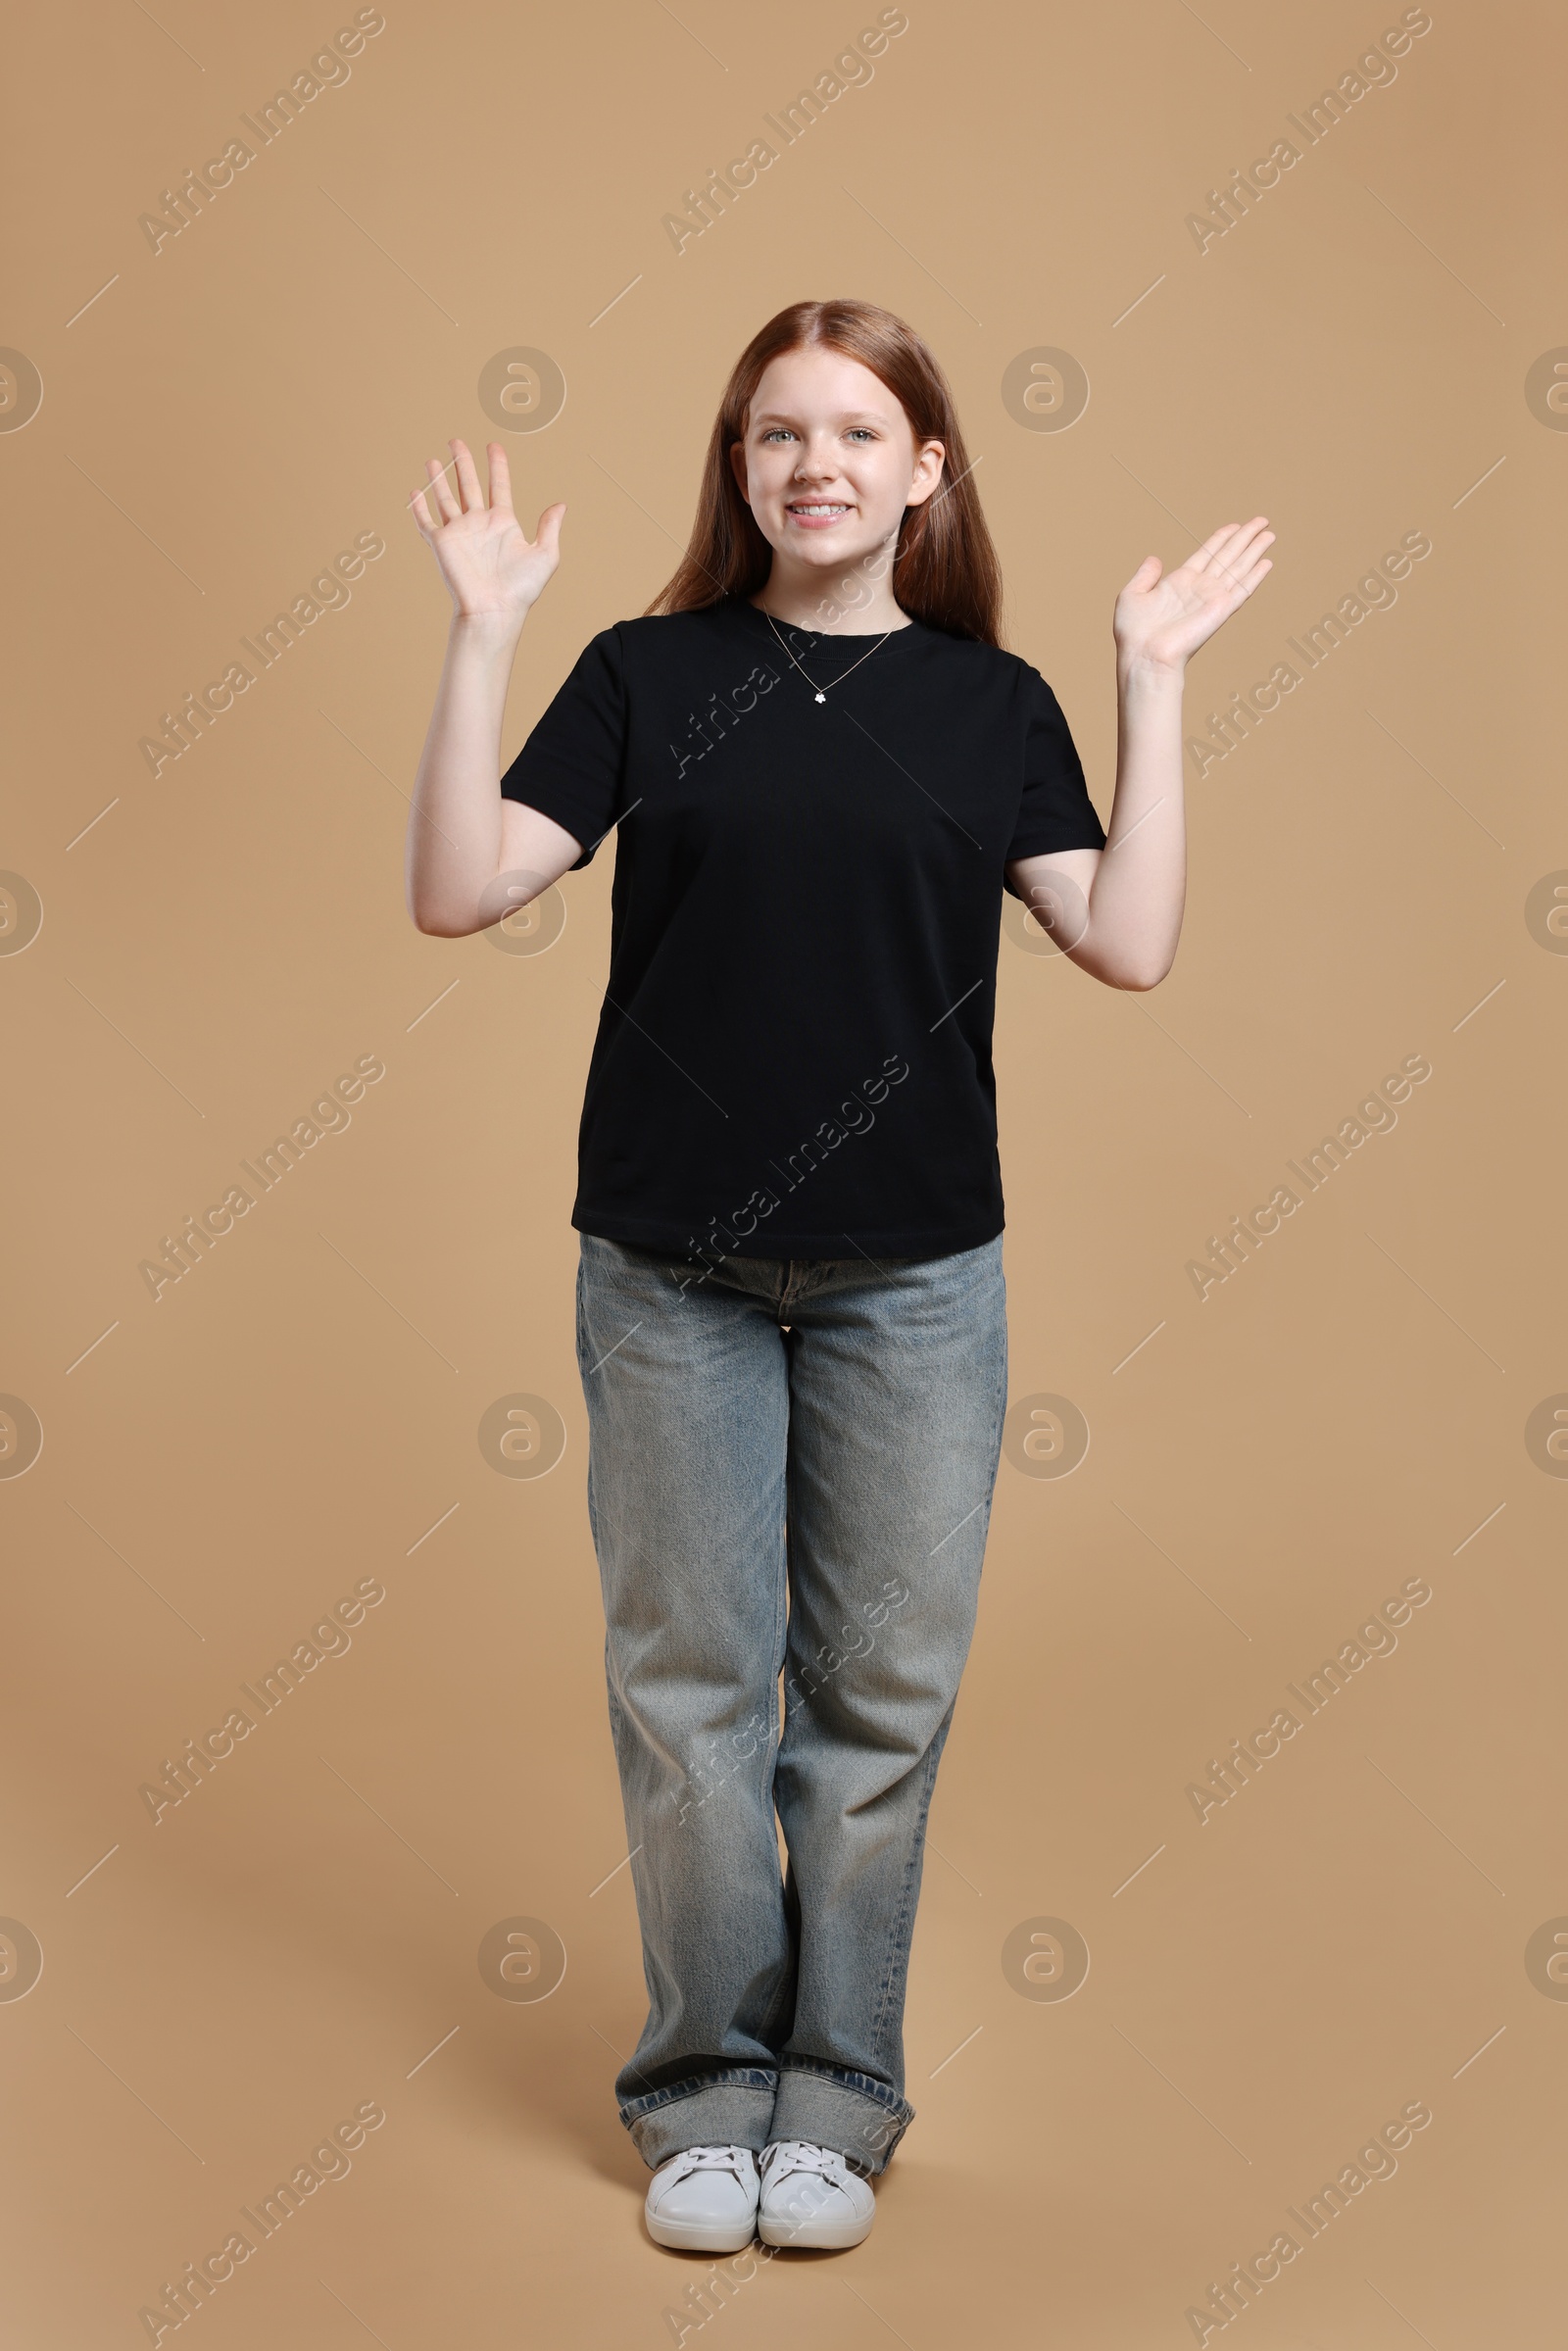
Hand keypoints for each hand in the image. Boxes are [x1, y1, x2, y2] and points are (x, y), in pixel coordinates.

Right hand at [410, 438, 564, 624]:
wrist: (494, 609)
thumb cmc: (521, 589)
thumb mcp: (545, 555)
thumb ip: (550, 528)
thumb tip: (561, 505)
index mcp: (503, 523)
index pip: (499, 485)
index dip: (496, 465)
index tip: (493, 446)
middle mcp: (479, 524)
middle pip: (468, 485)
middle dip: (463, 462)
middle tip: (455, 441)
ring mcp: (459, 533)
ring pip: (445, 498)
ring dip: (439, 479)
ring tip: (434, 460)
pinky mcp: (441, 544)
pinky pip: (425, 522)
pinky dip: (418, 507)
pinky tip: (414, 491)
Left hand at [1113, 517, 1273, 675]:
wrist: (1144, 655)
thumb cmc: (1134, 633)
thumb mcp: (1132, 595)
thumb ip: (1144, 576)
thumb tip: (1154, 559)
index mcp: (1180, 583)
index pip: (1207, 554)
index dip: (1222, 538)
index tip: (1236, 525)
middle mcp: (1200, 589)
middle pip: (1228, 556)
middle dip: (1245, 537)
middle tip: (1262, 520)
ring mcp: (1212, 599)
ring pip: (1239, 567)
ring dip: (1255, 550)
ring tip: (1270, 534)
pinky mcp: (1220, 610)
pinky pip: (1242, 589)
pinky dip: (1255, 576)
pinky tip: (1267, 562)